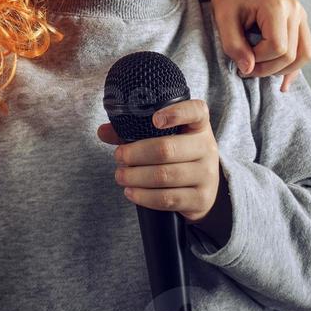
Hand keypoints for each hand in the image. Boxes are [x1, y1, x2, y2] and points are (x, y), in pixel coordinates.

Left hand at [96, 99, 225, 225]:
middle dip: (135, 154)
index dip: (176, 113)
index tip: (154, 120)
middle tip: (119, 157)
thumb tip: (103, 132)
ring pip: (165, 176)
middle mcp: (207, 147)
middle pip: (167, 149)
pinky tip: (131, 192)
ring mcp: (206, 174)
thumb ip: (133, 132)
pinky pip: (168, 199)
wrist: (203, 190)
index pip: (196, 111)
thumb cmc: (178, 156)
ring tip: (120, 175)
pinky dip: (144, 196)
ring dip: (136, 177)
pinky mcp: (200, 198)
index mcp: (199, 126)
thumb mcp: (165, 138)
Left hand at [168, 0, 310, 91]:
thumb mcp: (223, 21)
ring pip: (304, 55)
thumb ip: (234, 46)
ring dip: (283, 69)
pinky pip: (305, 50)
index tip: (240, 60)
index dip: (259, 60)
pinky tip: (283, 84)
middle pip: (291, 54)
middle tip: (246, 69)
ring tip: (260, 69)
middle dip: (268, 68)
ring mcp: (300, 14)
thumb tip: (249, 70)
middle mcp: (294, 9)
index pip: (277, 47)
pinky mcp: (300, 21)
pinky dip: (294, 67)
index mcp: (276, 5)